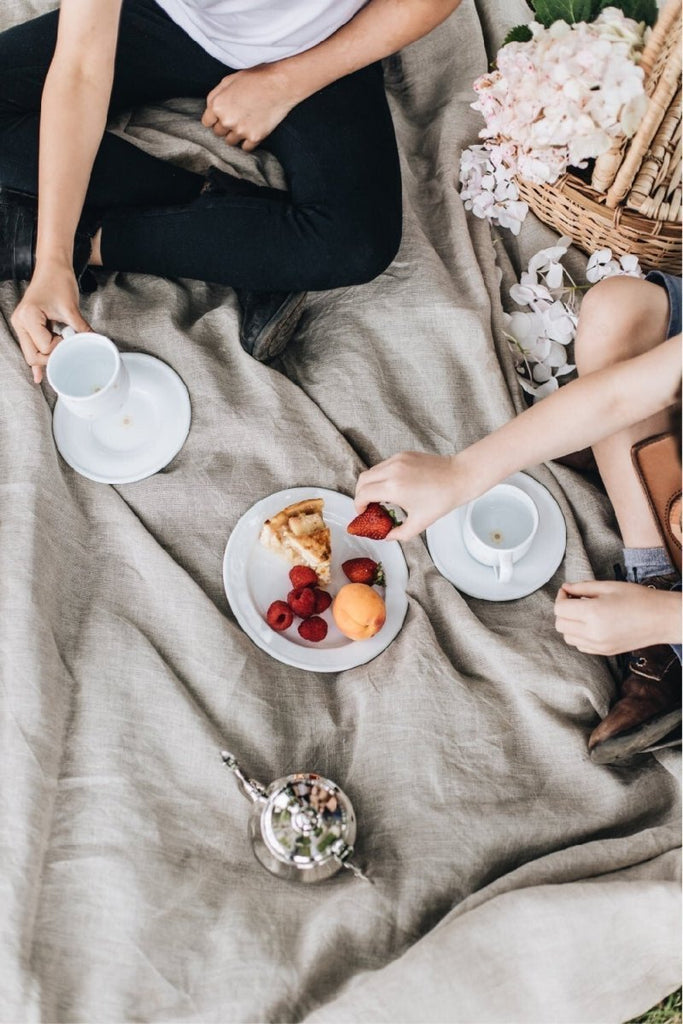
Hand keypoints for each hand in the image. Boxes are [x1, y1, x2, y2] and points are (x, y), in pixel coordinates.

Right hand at [10, 260, 90, 382]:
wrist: (52, 266)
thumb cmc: (58, 280)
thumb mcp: (71, 307)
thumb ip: (81, 329)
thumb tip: (95, 343)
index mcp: (28, 317)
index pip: (44, 347)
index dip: (59, 349)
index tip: (72, 342)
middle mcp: (20, 323)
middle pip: (33, 356)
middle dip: (51, 359)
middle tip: (69, 354)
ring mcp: (22, 325)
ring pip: (32, 354)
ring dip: (48, 358)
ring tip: (63, 355)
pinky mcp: (28, 326)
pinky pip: (32, 347)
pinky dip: (39, 359)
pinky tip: (40, 376)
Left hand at [201, 65, 298, 150]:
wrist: (279, 84)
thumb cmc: (255, 78)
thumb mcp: (228, 80)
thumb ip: (216, 96)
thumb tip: (210, 109)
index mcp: (217, 105)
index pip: (207, 122)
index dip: (214, 118)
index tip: (221, 116)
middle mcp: (227, 121)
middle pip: (218, 133)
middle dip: (225, 126)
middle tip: (236, 116)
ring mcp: (241, 131)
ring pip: (230, 141)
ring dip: (235, 135)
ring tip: (245, 123)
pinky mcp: (255, 137)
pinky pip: (245, 148)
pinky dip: (248, 142)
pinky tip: (252, 130)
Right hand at [355, 452, 464, 540]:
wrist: (459, 477)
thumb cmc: (442, 499)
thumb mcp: (419, 523)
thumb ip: (399, 533)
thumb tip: (387, 536)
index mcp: (394, 488)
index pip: (363, 494)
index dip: (358, 505)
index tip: (362, 512)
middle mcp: (392, 470)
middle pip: (362, 480)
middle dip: (360, 494)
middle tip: (367, 505)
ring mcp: (397, 460)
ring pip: (372, 470)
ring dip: (371, 484)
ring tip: (380, 497)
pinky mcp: (403, 455)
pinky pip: (384, 465)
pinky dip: (382, 476)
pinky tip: (392, 486)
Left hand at [554, 580, 681, 655]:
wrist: (661, 618)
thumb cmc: (639, 599)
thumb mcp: (609, 586)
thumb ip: (583, 587)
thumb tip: (566, 588)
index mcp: (593, 613)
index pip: (560, 609)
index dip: (561, 597)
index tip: (568, 592)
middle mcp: (593, 633)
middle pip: (560, 625)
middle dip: (563, 611)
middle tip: (574, 600)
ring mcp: (599, 645)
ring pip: (568, 638)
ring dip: (570, 624)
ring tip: (583, 613)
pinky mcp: (605, 652)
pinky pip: (580, 646)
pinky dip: (579, 636)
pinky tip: (591, 625)